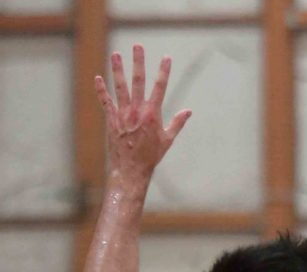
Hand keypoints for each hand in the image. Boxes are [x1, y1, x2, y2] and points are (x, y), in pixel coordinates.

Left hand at [95, 45, 191, 183]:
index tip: (166, 58)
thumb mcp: (168, 140)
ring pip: (119, 87)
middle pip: (138, 81)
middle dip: (139, 62)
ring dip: (117, 69)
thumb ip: (177, 123)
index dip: (164, 71)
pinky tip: (98, 77)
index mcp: (153, 114)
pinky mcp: (111, 120)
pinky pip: (105, 101)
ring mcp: (122, 114)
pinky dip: (101, 89)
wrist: (131, 169)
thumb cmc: (152, 156)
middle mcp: (137, 111)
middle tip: (138, 47)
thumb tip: (188, 111)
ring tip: (116, 54)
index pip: (160, 87)